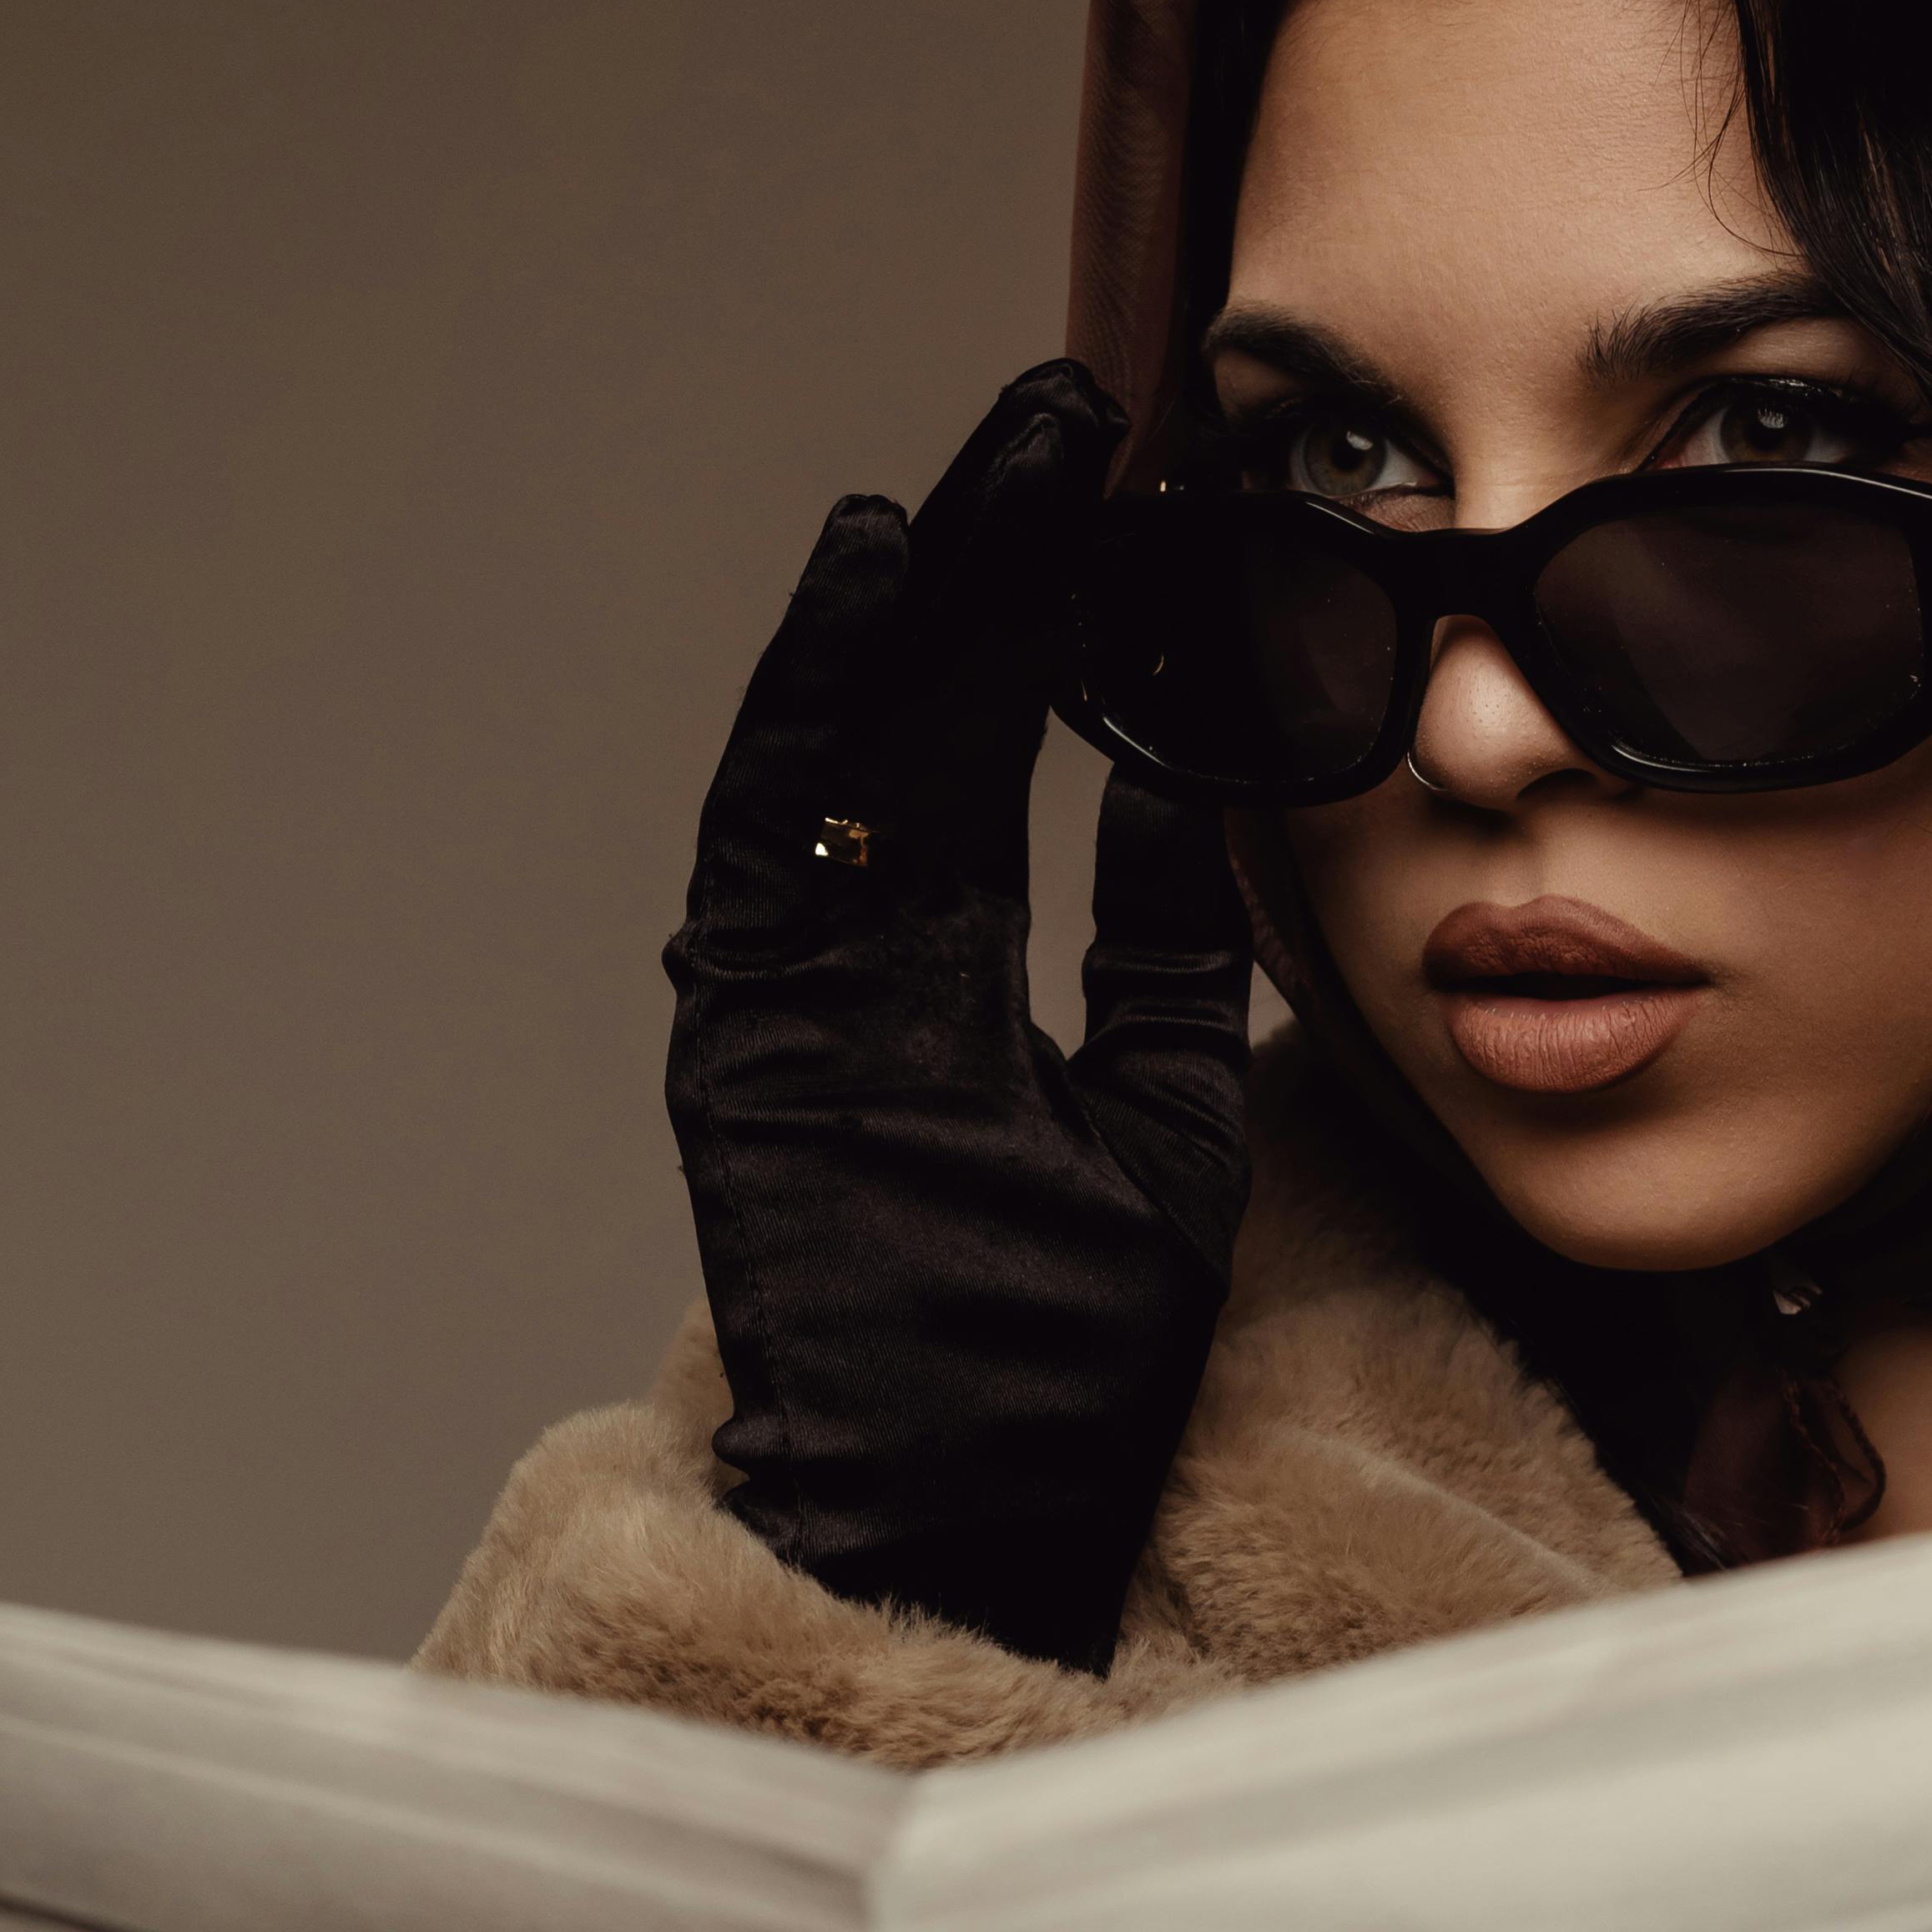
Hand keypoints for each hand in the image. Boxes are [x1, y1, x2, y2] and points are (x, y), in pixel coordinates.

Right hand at [663, 366, 1250, 1676]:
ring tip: (988, 452)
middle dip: (989, 561)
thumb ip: (1158, 953)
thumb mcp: (1165, 1119)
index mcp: (947, 990)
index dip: (1046, 618)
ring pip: (847, 748)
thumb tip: (1183, 782)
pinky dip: (817, 698)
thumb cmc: (1064, 1366)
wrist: (972, 1523)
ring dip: (914, 594)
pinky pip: (775, 832)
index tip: (1121, 489)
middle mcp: (856, 972)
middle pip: (917, 723)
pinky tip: (876, 573)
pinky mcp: (749, 1034)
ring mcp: (792, 1000)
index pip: (990, 757)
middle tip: (1065, 408)